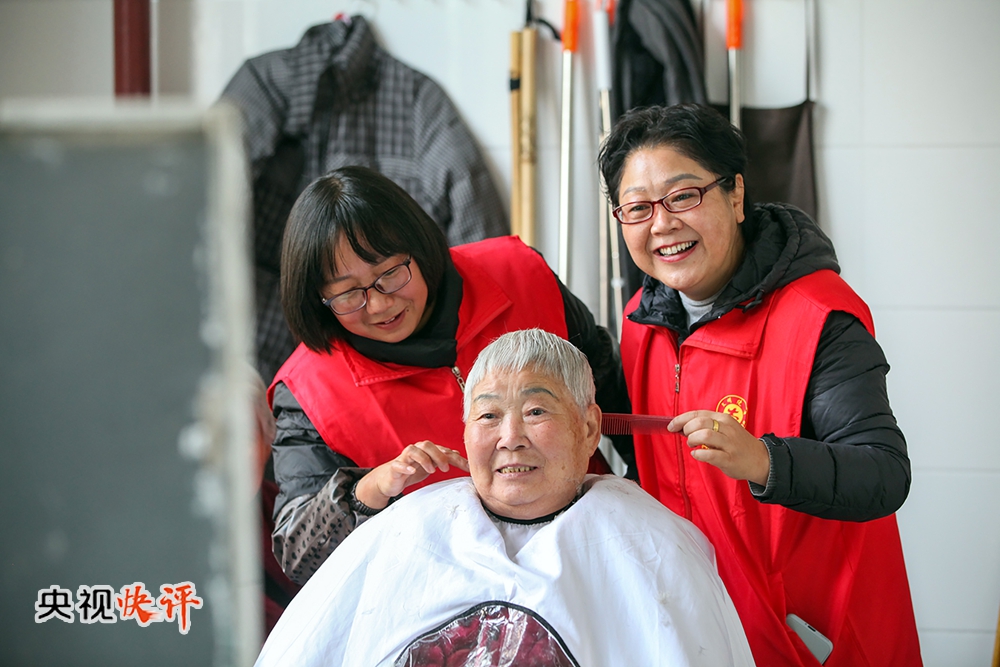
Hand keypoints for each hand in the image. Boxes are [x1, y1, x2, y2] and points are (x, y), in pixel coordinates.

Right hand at [355, 441, 469, 509]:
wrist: (390, 479)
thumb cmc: (412, 470)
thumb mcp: (430, 466)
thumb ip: (442, 459)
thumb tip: (457, 453)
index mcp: (426, 451)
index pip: (444, 451)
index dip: (457, 458)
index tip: (468, 468)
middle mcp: (416, 451)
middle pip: (427, 445)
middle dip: (439, 455)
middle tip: (446, 469)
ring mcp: (404, 458)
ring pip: (413, 450)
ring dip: (424, 459)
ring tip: (432, 470)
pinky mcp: (394, 468)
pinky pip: (398, 464)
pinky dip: (406, 466)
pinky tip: (412, 470)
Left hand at [668, 411, 769, 485]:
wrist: (761, 460)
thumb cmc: (738, 444)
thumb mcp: (725, 429)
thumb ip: (707, 426)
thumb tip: (681, 427)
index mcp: (723, 419)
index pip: (697, 414)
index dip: (681, 419)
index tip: (671, 426)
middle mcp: (727, 428)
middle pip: (700, 423)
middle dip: (687, 429)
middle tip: (687, 437)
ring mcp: (729, 444)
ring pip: (705, 435)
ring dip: (693, 440)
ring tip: (693, 445)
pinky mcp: (729, 459)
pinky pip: (710, 454)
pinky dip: (699, 454)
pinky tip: (697, 455)